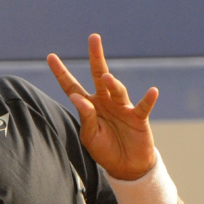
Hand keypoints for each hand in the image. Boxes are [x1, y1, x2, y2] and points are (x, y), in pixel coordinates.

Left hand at [47, 34, 157, 179]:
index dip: (61, 72)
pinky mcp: (138, 117)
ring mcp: (123, 107)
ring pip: (117, 89)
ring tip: (106, 77)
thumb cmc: (105, 149)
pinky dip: (148, 99)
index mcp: (89, 105)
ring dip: (112, 83)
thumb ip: (84, 116)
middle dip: (96, 56)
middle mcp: (105, 101)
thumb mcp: (89, 135)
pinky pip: (144, 106)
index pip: (72, 86)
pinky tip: (152, 91)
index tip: (50, 56)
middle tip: (93, 37)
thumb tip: (76, 97)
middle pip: (99, 74)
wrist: (126, 166)